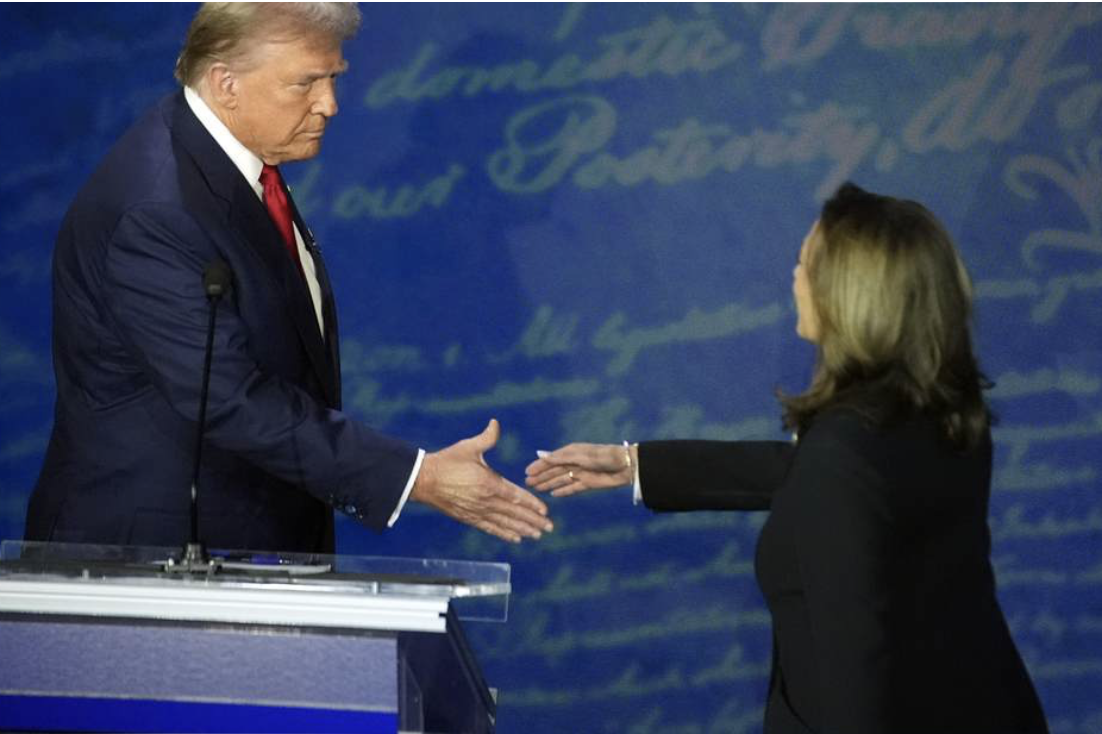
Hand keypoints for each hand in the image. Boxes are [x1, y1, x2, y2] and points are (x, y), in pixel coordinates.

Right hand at [411, 419, 552, 542]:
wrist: (423, 480)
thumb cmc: (447, 461)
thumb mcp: (468, 447)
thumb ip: (486, 437)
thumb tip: (495, 422)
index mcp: (489, 482)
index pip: (516, 495)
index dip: (532, 504)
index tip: (545, 511)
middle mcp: (486, 500)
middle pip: (514, 513)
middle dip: (533, 520)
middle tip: (549, 527)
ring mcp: (477, 511)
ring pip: (505, 523)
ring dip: (522, 529)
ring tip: (537, 535)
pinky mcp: (468, 518)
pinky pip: (490, 528)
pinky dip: (503, 533)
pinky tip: (515, 539)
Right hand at [525, 442, 634, 496]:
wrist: (625, 466)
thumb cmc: (603, 456)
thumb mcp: (580, 456)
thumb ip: (560, 457)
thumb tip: (540, 455)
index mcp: (571, 452)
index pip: (551, 460)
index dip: (539, 465)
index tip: (527, 472)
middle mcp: (574, 462)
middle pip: (554, 471)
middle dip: (541, 476)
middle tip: (527, 483)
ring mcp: (581, 474)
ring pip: (561, 480)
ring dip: (549, 484)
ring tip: (537, 489)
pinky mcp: (588, 483)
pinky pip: (572, 488)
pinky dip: (563, 491)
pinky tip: (554, 494)